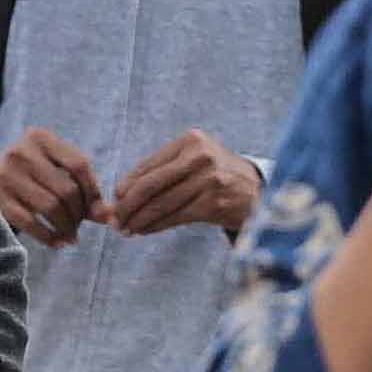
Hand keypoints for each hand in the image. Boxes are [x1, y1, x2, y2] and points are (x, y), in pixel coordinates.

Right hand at [0, 127, 109, 249]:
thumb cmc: (32, 175)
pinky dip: (49, 237)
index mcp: (40, 138)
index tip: (96, 210)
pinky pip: (31, 223)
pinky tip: (57, 243)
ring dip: (67, 227)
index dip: (93, 192)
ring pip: (51, 207)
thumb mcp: (56, 171)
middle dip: (79, 214)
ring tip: (71, 235)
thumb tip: (110, 216)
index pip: (79, 165)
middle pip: (67, 190)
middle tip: (79, 226)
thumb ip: (84, 190)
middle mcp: (21, 152)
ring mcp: (7, 175)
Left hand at [111, 131, 263, 237]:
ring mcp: (210, 180)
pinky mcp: (214, 203)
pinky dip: (156, 226)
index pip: (149, 164)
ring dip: (140, 219)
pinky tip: (145, 231)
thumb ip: (163, 171)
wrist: (258, 192)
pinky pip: (176, 217)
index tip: (114, 200)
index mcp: (191, 141)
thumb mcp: (194, 161)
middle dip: (128, 205)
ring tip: (126, 229)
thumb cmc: (217, 176)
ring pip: (162, 203)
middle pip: (152, 184)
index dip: (127, 184)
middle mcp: (201, 156)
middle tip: (115, 220)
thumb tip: (121, 194)